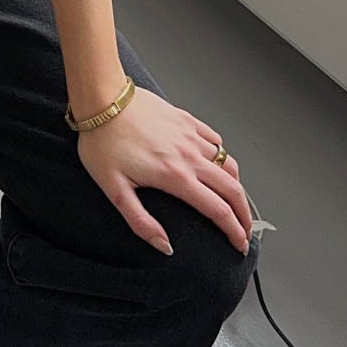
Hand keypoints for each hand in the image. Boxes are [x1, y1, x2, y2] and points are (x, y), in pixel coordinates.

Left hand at [73, 78, 252, 257]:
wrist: (101, 100)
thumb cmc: (102, 142)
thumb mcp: (114, 190)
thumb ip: (141, 222)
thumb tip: (164, 246)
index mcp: (175, 176)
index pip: (217, 210)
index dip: (234, 232)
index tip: (239, 245)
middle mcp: (189, 156)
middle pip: (232, 189)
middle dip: (244, 214)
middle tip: (245, 230)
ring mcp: (190, 136)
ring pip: (228, 163)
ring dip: (236, 186)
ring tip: (234, 201)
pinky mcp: (186, 120)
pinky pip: (215, 140)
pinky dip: (223, 156)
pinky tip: (217, 163)